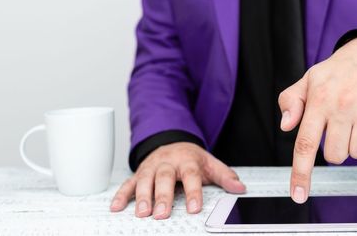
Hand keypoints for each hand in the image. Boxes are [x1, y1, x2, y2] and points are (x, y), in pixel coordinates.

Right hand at [110, 142, 245, 218]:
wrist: (173, 141)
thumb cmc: (191, 157)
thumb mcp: (211, 163)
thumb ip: (225, 176)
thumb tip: (239, 188)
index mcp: (187, 160)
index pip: (191, 176)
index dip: (193, 192)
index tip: (194, 208)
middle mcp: (168, 162)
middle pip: (164, 178)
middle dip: (162, 196)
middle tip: (162, 213)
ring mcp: (151, 167)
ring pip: (144, 180)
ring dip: (142, 197)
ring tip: (142, 213)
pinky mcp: (139, 173)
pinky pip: (128, 183)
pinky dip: (121, 195)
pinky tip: (116, 207)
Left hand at [278, 35, 356, 202]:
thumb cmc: (337, 71)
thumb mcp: (308, 80)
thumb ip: (290, 102)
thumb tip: (286, 126)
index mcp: (319, 98)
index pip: (306, 143)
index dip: (301, 174)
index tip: (299, 195)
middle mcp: (343, 104)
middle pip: (335, 155)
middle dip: (334, 149)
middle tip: (337, 130)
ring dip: (355, 145)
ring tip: (355, 124)